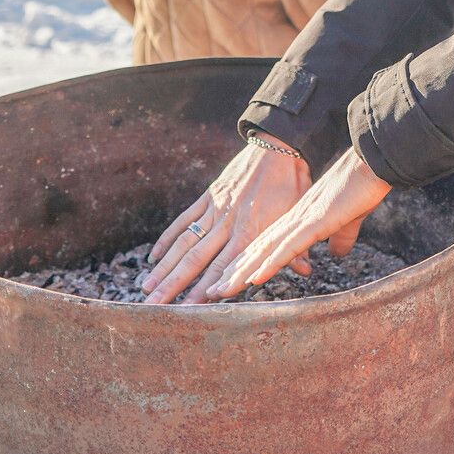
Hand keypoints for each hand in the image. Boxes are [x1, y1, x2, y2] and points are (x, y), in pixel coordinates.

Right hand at [141, 140, 310, 304]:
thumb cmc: (291, 184)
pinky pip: (184, 219)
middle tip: (154, 306)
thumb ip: (295, 245)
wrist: (276, 146)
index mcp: (251, 232)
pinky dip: (168, 238)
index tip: (188, 307)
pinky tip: (154, 257)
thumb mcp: (299, 215)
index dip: (205, 287)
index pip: (224, 266)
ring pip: (185, 243)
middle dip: (173, 285)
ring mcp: (215, 210)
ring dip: (165, 267)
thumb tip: (306, 271)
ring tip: (147, 288)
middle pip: (195, 259)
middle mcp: (228, 224)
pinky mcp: (208, 197)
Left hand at [209, 146, 391, 298]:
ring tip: (218, 292)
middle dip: (231, 272)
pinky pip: (286, 247)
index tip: (225, 278)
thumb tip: (337, 253)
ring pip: (263, 251)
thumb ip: (339, 237)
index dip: (244, 262)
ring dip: (240, 273)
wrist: (371, 163)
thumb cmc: (361, 187)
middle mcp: (292, 219)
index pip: (264, 244)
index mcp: (297, 217)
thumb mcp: (347, 219)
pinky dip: (268, 264)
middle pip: (255, 249)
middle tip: (208, 292)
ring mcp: (300, 220)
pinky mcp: (314, 222)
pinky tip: (253, 279)